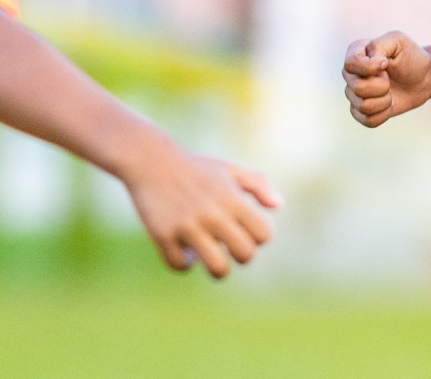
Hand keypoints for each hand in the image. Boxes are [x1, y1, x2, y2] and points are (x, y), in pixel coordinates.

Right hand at [121, 138, 280, 279]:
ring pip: (217, 267)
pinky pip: (180, 265)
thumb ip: (259, 185)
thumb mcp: (230, 169)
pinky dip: (184, 264)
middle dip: (242, 256)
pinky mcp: (163, 235)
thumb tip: (279, 207)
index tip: (247, 232)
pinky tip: (185, 253)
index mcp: (233, 199)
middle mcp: (214, 214)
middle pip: (245, 254)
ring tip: (213, 260)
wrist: (151, 160)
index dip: (259, 238)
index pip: (263, 234)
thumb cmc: (196, 168)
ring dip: (218, 270)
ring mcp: (188, 226)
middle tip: (232, 249)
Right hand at [343, 32, 430, 126]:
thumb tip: (371, 61)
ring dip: (384, 100)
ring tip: (391, 91)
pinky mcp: (362, 111)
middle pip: (356, 87)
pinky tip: (390, 104)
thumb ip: (379, 45)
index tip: (386, 63)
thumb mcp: (398, 41)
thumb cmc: (411, 57)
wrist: (424, 78)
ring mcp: (354, 93)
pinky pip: (368, 120)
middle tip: (390, 79)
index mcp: (357, 52)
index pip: (349, 64)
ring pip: (362, 105)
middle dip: (382, 85)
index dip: (369, 68)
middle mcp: (351, 73)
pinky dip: (384, 113)